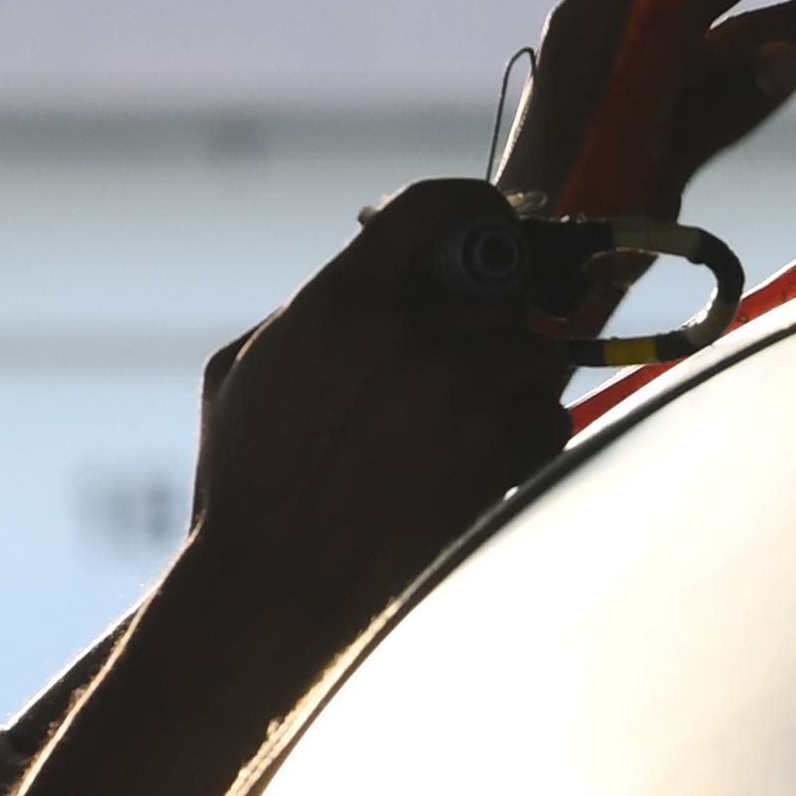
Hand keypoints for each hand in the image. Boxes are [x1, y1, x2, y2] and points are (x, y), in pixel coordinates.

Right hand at [176, 185, 585, 625]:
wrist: (284, 591)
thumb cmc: (250, 485)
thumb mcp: (245, 369)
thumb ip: (319, 305)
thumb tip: (384, 274)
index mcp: (345, 300)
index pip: (439, 204)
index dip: (476, 206)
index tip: (491, 222)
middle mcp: (417, 334)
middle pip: (506, 273)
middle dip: (497, 302)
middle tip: (478, 334)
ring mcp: (474, 391)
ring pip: (538, 343)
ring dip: (513, 370)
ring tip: (457, 420)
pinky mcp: (514, 449)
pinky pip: (550, 411)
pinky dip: (523, 431)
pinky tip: (468, 466)